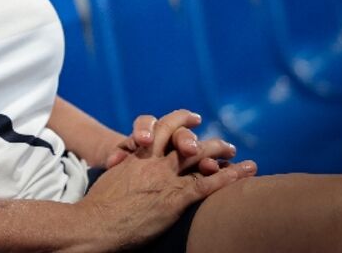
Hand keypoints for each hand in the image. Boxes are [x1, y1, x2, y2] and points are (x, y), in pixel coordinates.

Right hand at [81, 120, 257, 248]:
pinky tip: (247, 170)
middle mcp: (153, 161)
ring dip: (220, 150)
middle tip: (219, 140)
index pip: (160, 128)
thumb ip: (128, 173)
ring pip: (199, 155)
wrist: (94, 223)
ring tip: (234, 151)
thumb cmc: (98, 208)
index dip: (178, 121)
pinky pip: (207, 183)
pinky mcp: (175, 198)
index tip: (193, 118)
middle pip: (182, 137)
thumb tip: (132, 177)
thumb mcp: (112, 181)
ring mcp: (165, 178)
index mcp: (136, 156)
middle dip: (203, 135)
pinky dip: (230, 176)